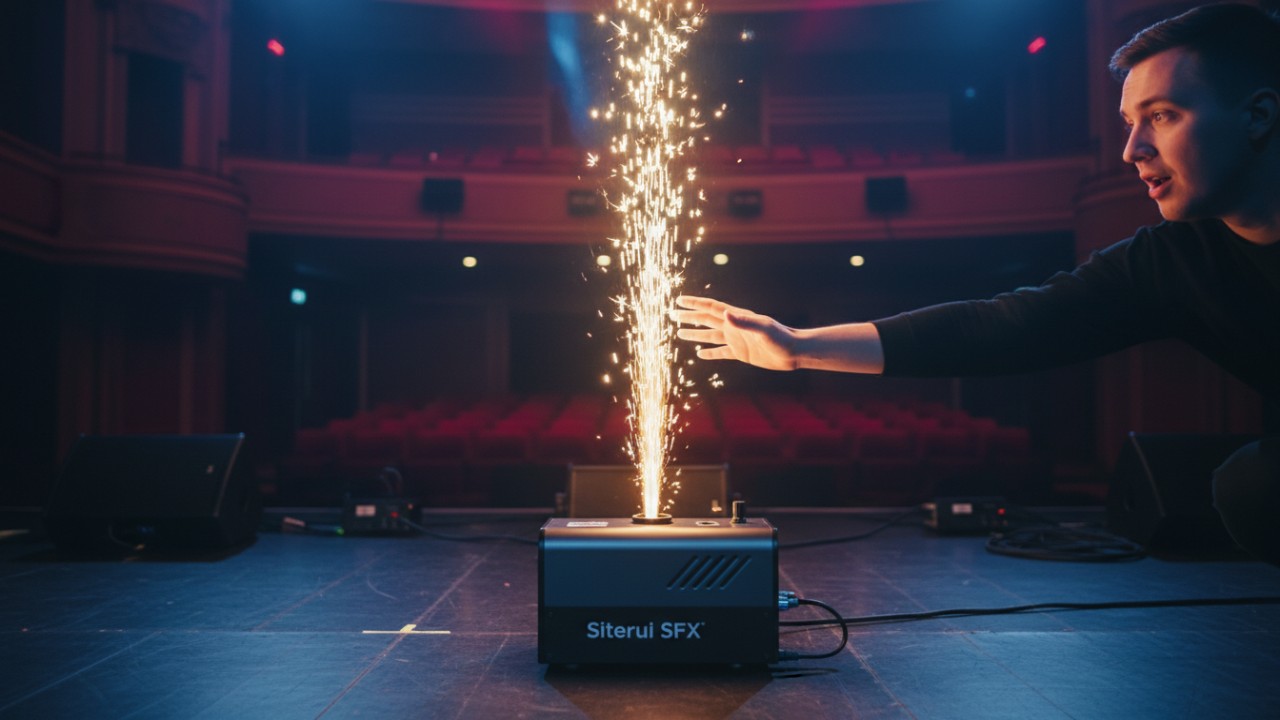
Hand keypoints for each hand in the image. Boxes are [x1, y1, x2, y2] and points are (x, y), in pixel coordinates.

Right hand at [673, 295, 798, 370]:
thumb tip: (724, 313)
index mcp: (737, 317)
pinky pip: (721, 352)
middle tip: (672, 314)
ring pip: (710, 335)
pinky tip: (700, 354)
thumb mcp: (762, 329)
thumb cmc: (781, 337)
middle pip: (706, 319)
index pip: (711, 307)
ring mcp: (736, 339)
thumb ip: (743, 321)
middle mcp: (734, 326)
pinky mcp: (741, 353)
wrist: (793, 352)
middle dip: (689, 316)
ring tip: (679, 333)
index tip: (679, 300)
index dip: (695, 303)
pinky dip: (710, 353)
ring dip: (695, 334)